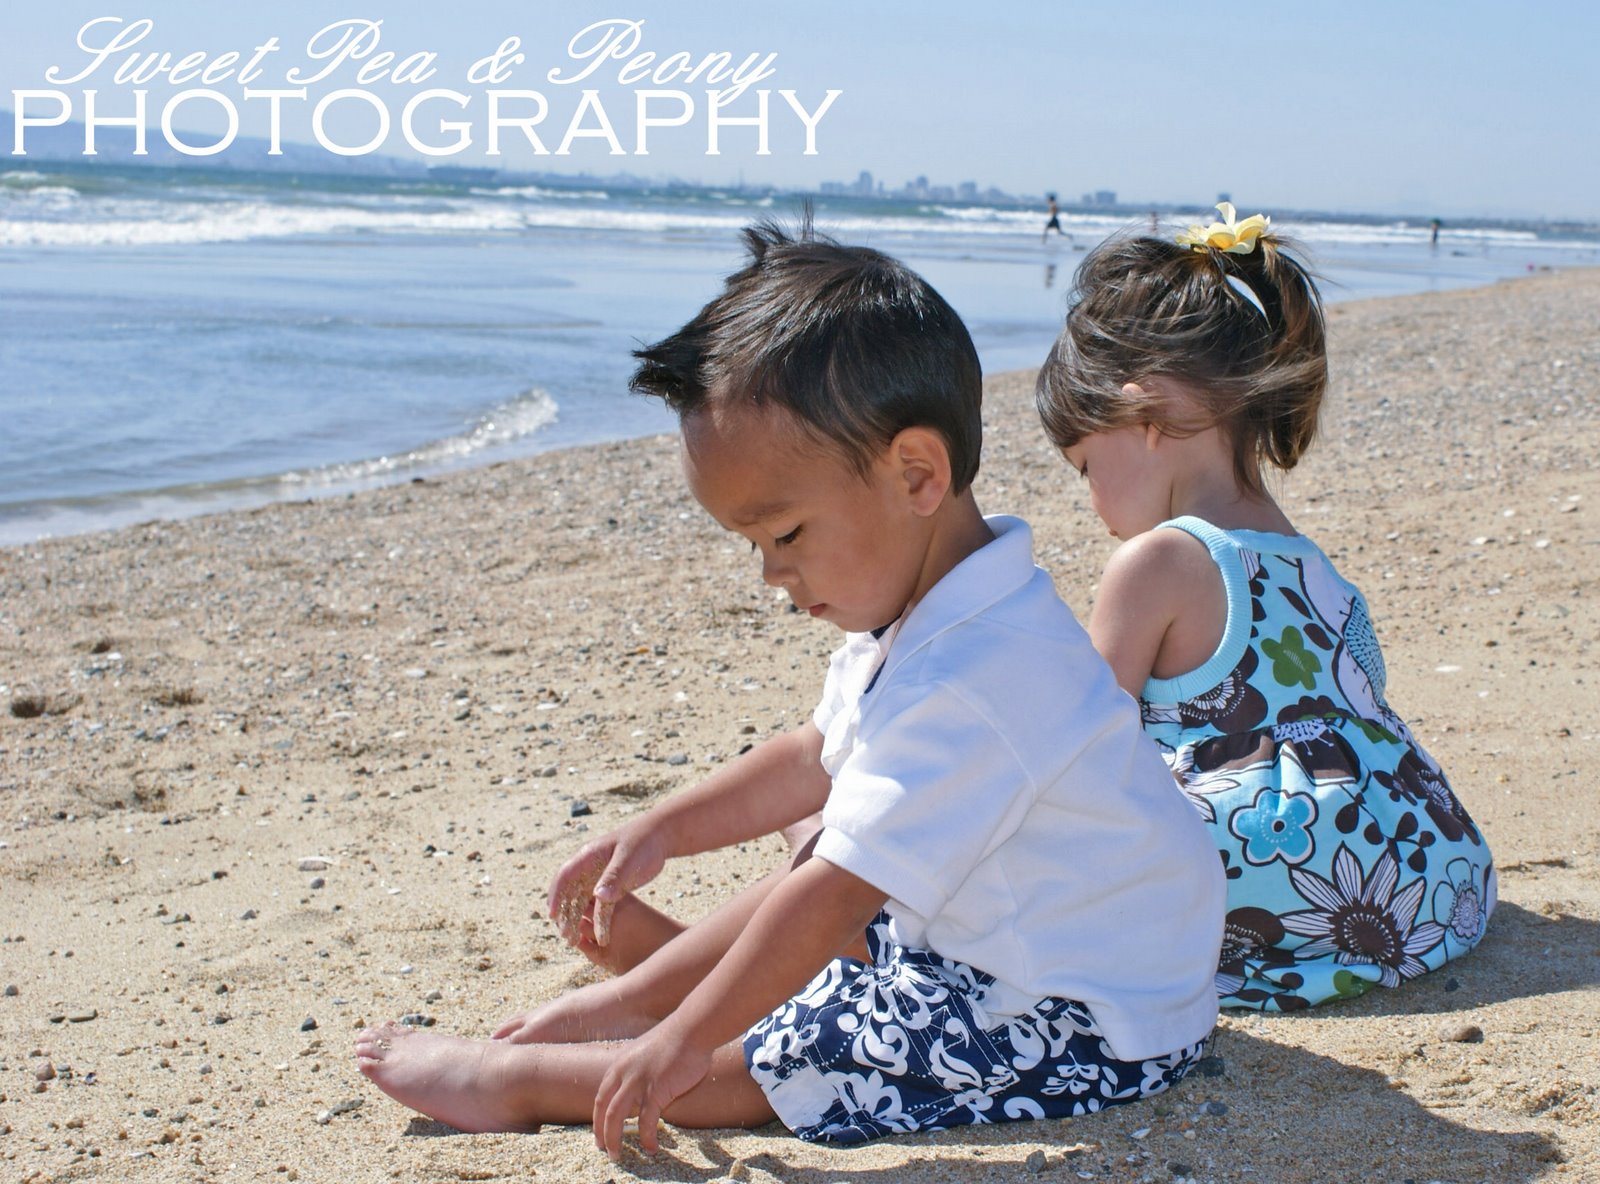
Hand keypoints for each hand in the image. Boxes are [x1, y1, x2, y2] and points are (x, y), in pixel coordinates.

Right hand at [547, 820, 667, 947]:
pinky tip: (599, 936)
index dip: (556, 895)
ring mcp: (598, 878)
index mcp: (588, 856)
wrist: (659, 838)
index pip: (565, 876)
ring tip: (572, 941)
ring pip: (581, 902)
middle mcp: (589, 868)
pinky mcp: (610, 887)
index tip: (552, 914)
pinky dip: (597, 920)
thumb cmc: (643, 843)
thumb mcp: (629, 859)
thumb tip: (599, 896)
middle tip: (564, 935)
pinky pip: (600, 906)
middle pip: (569, 892)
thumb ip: (615, 877)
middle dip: (564, 913)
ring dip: (576, 920)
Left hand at [592, 1025, 711, 1159]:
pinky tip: (652, 1148)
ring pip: (615, 1117)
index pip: (601, 1096)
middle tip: (604, 1149)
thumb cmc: (677, 1040)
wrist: (693, 1029)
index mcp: (620, 1064)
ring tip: (616, 1156)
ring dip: (613, 1139)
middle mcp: (624, 1073)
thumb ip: (637, 1070)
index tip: (599, 1132)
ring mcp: (638, 1081)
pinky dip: (647, 1138)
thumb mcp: (646, 1053)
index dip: (597, 1117)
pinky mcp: (656, 1090)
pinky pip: (646, 1122)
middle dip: (601, 1132)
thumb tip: (638, 1092)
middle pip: (603, 1109)